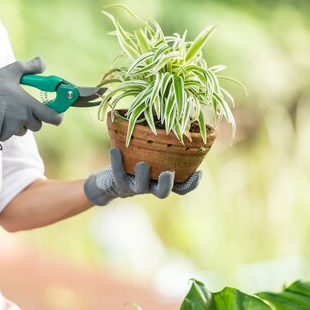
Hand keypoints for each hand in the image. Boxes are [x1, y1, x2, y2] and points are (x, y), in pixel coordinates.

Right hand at [0, 57, 62, 141]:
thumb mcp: (11, 72)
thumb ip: (29, 67)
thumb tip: (42, 64)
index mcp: (28, 105)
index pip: (53, 117)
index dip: (57, 116)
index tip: (55, 113)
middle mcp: (22, 119)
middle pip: (37, 125)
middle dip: (31, 119)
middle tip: (19, 108)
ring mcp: (11, 129)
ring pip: (21, 131)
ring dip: (16, 124)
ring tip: (3, 111)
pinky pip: (6, 135)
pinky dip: (1, 129)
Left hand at [84, 148, 202, 205]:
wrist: (110, 181)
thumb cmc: (138, 161)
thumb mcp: (153, 154)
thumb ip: (165, 144)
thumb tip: (177, 117)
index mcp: (163, 181)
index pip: (181, 188)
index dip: (191, 184)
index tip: (198, 173)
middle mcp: (151, 187)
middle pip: (162, 193)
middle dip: (166, 184)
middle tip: (168, 173)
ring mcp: (134, 187)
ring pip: (141, 186)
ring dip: (143, 175)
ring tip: (143, 164)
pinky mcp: (118, 184)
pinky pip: (118, 174)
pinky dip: (116, 162)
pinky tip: (115, 150)